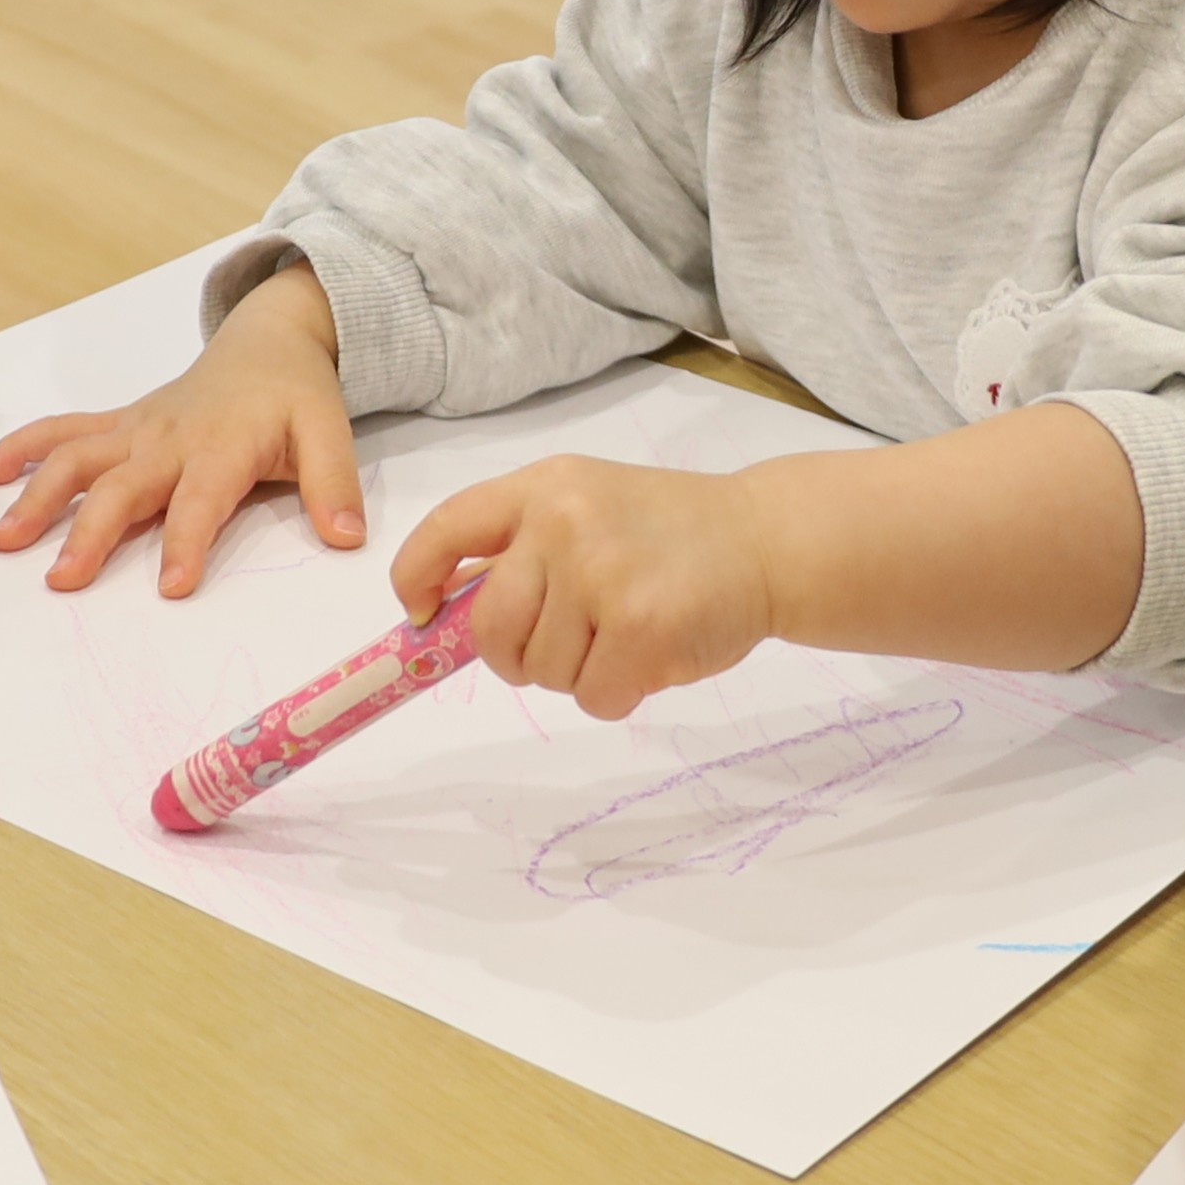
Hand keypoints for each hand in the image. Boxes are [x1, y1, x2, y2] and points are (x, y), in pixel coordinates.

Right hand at [0, 265, 360, 593]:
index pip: (201, 500)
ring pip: (78, 458)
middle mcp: (169, 438)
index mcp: (222, 447)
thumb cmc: (294, 397)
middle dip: (89, 531)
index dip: (187, 541)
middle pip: (122, 486)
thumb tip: (348, 538)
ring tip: (3, 537)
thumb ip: (335, 486)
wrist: (267, 341)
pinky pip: (64, 431)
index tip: (171, 586)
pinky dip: (22, 447)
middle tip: (61, 578)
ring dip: (37, 494)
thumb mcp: (329, 434)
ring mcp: (137, 430)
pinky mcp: (119, 424)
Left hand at [395, 457, 775, 718]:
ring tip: (627, 634)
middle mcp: (564, 522)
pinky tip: (651, 657)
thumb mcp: (588, 507)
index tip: (422, 613)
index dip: (418, 578)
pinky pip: (592, 697)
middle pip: (490, 628)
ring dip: (578, 673)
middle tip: (567, 644)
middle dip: (516, 656)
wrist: (766, 540)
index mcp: (543, 488)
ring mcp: (603, 575)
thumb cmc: (670, 534)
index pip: (447, 529)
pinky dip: (617, 694)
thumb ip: (523, 547)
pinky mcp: (641, 629)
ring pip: (541, 671)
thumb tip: (442, 611)